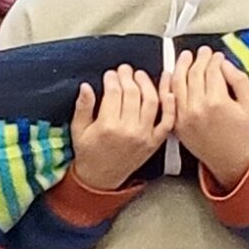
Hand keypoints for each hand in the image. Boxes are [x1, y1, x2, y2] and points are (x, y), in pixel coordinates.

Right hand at [68, 63, 178, 192]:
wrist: (101, 178)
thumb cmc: (89, 153)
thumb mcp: (78, 130)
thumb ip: (82, 107)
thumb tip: (86, 87)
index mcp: (108, 126)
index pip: (114, 92)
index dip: (112, 79)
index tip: (110, 74)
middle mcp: (129, 131)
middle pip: (133, 93)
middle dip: (128, 77)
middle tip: (124, 70)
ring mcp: (145, 136)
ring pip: (152, 101)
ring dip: (147, 84)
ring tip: (140, 76)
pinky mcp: (155, 142)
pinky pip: (167, 121)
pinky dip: (170, 105)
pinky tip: (168, 92)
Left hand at [172, 48, 248, 183]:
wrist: (232, 162)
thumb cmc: (244, 135)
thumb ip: (240, 81)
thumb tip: (225, 65)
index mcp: (216, 102)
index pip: (212, 70)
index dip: (215, 59)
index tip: (218, 56)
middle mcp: (197, 108)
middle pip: (194, 74)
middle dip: (199, 59)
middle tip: (204, 53)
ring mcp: (184, 117)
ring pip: (178, 83)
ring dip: (181, 66)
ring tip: (186, 57)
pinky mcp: (177, 124)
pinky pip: (168, 100)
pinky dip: (167, 85)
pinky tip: (170, 75)